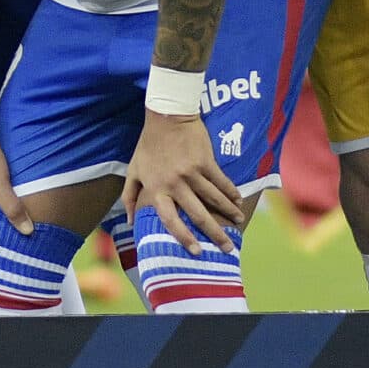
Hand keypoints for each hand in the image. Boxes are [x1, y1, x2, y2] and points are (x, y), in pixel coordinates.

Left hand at [122, 110, 244, 255]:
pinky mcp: (206, 161)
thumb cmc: (148, 145)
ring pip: (215, 199)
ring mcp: (191, 172)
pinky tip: (239, 201)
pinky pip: (222, 182)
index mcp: (156, 188)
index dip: (183, 237)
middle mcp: (175, 183)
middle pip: (198, 214)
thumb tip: (130, 222)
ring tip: (239, 222)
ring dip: (229, 213)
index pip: (169, 219)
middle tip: (228, 248)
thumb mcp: (133, 170)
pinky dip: (232, 193)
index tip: (197, 251)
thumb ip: (129, 197)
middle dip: (215, 233)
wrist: (166, 116)